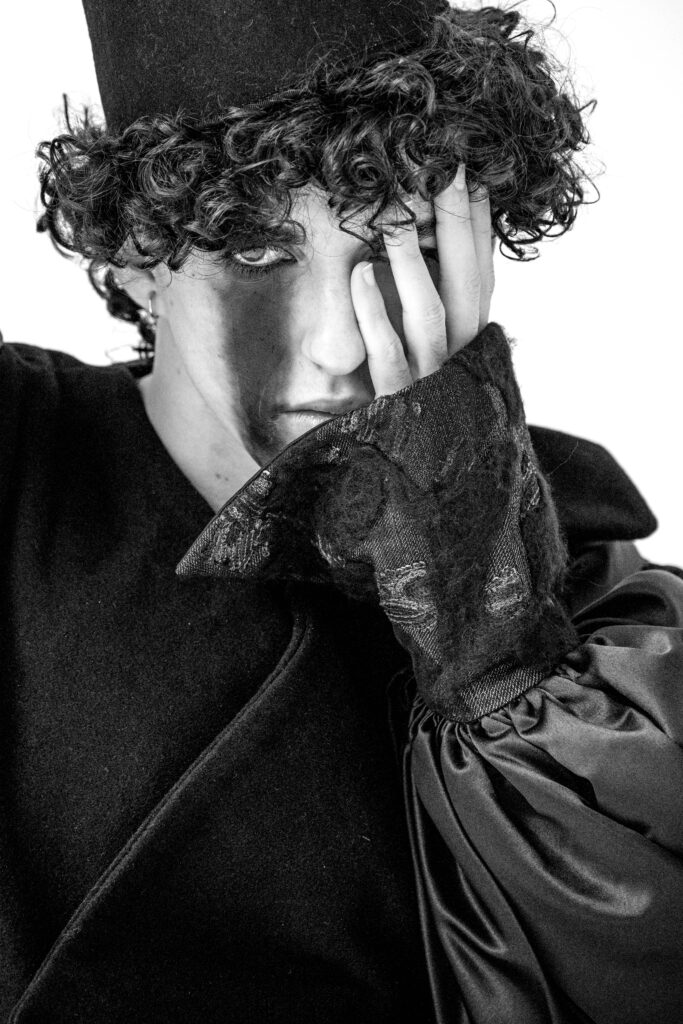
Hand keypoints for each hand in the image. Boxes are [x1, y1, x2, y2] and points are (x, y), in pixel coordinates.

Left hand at [350, 163, 494, 395]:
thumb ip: (439, 310)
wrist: (425, 485)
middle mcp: (462, 358)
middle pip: (464, 282)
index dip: (477, 221)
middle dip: (455, 223)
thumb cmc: (425, 409)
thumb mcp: (439, 355)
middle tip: (442, 166)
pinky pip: (386, 354)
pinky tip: (359, 273)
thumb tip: (420, 245)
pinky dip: (373, 313)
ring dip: (412, 261)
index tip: (467, 167)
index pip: (481, 271)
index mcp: (474, 340)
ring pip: (427, 314)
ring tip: (394, 214)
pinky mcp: (398, 404)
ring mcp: (432, 381)